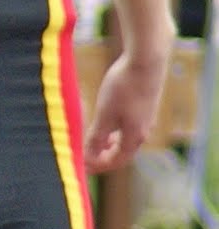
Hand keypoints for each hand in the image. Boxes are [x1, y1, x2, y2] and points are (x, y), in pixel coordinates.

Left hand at [83, 44, 171, 172]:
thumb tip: (88, 157)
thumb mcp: (105, 114)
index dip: (99, 166)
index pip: (116, 161)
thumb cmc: (123, 87)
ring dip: (109, 142)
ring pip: (126, 137)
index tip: (82, 168)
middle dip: (103, 156)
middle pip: (122, 151)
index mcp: (135, 136)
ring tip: (93, 141)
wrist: (146, 61)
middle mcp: (144, 130)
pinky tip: (106, 120)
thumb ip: (96, 137)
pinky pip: (129, 125)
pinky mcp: (145, 105)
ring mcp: (147, 117)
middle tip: (85, 156)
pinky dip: (115, 129)